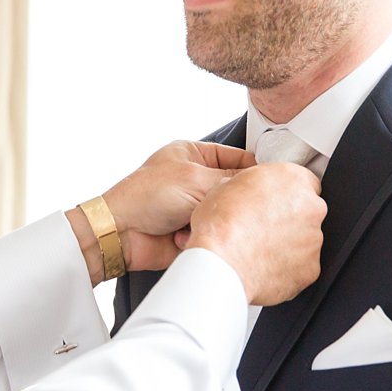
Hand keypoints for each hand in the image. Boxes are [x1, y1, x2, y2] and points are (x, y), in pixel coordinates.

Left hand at [72, 141, 255, 280]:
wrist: (120, 234)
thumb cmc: (145, 197)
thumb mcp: (196, 179)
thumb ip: (234, 180)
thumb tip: (264, 181)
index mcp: (195, 155)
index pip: (239, 157)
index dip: (255, 169)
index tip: (270, 181)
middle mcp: (196, 180)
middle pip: (233, 190)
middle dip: (229, 201)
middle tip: (229, 205)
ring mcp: (193, 207)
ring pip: (225, 215)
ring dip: (212, 220)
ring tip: (194, 220)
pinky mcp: (191, 231)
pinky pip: (213, 234)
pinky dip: (201, 235)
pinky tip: (184, 235)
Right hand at [186, 162, 324, 304]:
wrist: (220, 266)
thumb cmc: (220, 227)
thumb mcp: (224, 186)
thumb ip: (248, 186)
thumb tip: (245, 194)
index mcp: (293, 179)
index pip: (303, 181)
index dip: (285, 193)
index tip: (273, 202)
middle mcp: (311, 207)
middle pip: (308, 210)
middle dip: (290, 218)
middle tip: (263, 227)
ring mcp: (314, 240)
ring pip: (306, 240)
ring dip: (289, 243)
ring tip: (259, 250)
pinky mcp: (311, 269)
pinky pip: (302, 266)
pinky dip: (287, 267)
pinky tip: (263, 266)